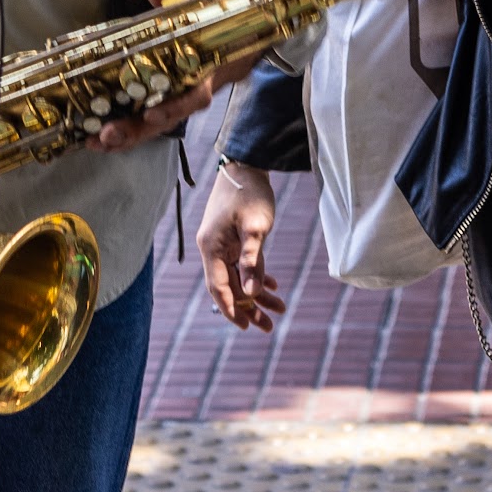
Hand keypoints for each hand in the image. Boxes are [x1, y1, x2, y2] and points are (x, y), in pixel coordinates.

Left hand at [90, 0, 259, 150]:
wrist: (228, 42)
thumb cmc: (206, 23)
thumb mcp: (191, 3)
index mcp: (201, 72)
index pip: (191, 97)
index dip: (172, 107)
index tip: (150, 112)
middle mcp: (189, 94)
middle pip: (164, 120)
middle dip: (136, 130)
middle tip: (107, 135)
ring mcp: (173, 103)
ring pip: (151, 128)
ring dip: (125, 137)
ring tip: (95, 142)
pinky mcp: (158, 105)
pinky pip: (142, 125)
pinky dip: (123, 133)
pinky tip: (95, 139)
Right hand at [195, 162, 286, 331]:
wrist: (246, 164)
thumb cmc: (250, 194)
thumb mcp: (255, 227)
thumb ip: (252, 260)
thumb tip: (252, 293)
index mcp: (212, 248)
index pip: (219, 288)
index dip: (232, 309)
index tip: (246, 327)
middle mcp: (214, 249)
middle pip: (230, 286)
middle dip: (249, 307)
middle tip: (268, 327)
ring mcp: (223, 243)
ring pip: (239, 276)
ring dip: (257, 294)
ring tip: (279, 310)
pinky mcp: (233, 237)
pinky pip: (244, 264)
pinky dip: (257, 276)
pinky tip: (272, 287)